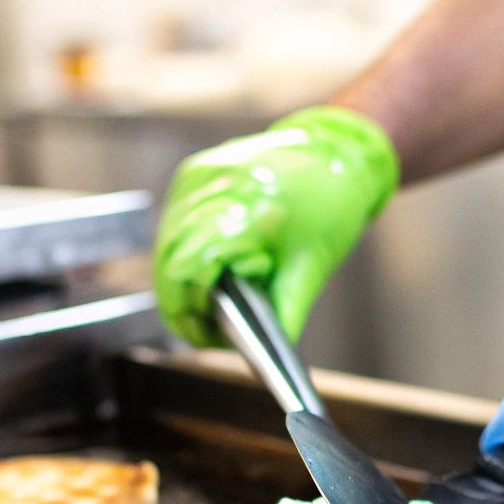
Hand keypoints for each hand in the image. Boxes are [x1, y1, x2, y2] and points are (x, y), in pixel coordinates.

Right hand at [153, 105, 398, 346]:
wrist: (337, 149)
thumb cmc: (332, 201)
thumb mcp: (313, 266)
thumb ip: (286, 311)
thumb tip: (266, 353)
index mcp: (243, 209)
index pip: (185, 272)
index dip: (189, 313)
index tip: (208, 338)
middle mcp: (211, 187)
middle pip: (169, 263)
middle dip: (185, 304)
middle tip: (212, 329)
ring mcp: (197, 177)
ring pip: (166, 246)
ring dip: (185, 280)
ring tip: (219, 296)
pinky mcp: (193, 173)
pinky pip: (175, 225)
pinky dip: (188, 253)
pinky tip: (217, 264)